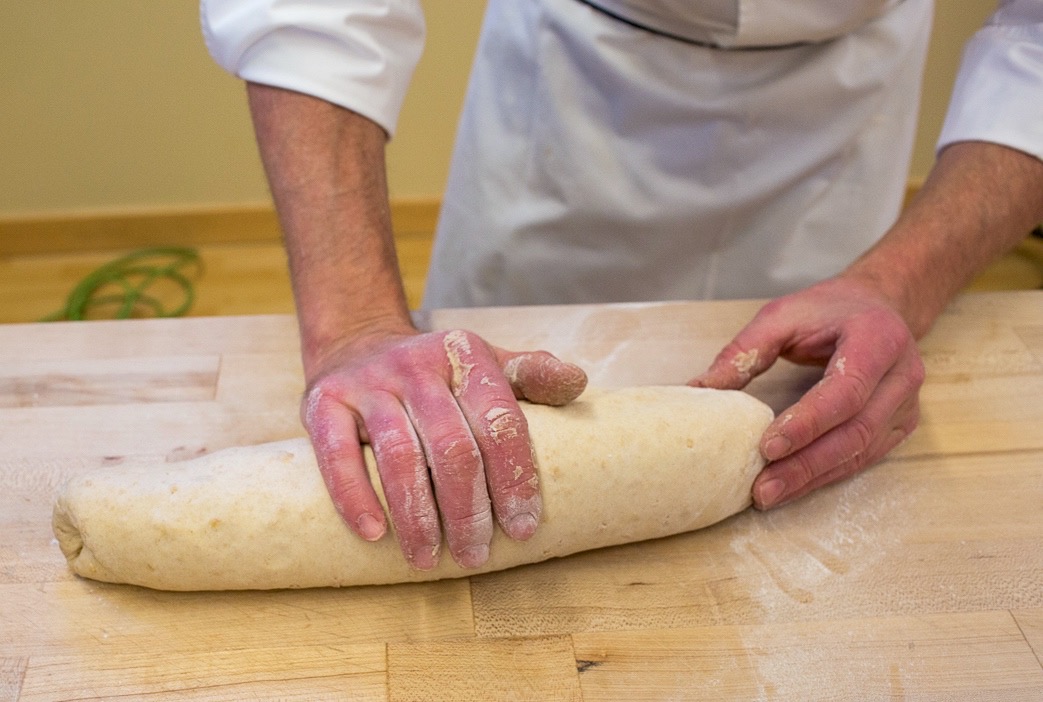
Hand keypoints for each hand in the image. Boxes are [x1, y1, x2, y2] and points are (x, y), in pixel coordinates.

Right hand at [301, 328, 586, 569]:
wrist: (357, 344)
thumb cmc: (436, 374)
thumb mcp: (486, 364)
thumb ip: (532, 376)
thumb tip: (578, 383)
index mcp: (466, 355)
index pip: (499, 420)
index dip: (514, 478)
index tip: (523, 528)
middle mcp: (417, 365)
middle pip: (452, 447)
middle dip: (468, 509)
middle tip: (475, 555)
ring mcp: (368, 383)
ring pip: (399, 456)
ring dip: (417, 516)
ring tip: (428, 559)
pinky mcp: (323, 401)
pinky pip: (337, 454)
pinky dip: (355, 496)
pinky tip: (374, 534)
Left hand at [690, 277, 924, 508]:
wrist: (878, 305)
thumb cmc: (828, 310)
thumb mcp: (781, 316)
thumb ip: (743, 353)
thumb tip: (698, 390)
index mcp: (878, 338)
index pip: (846, 390)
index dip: (808, 422)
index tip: (768, 446)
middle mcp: (901, 375)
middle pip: (854, 430)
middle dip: (805, 463)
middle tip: (763, 487)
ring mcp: (905, 404)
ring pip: (860, 452)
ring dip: (813, 477)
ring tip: (769, 494)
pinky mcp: (900, 425)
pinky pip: (863, 457)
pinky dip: (827, 474)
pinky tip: (794, 485)